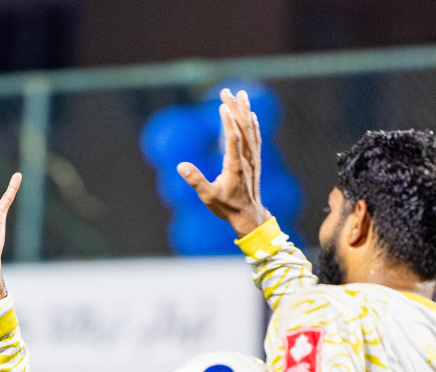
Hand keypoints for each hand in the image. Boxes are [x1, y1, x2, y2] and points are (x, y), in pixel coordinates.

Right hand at [177, 88, 268, 236]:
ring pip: (250, 129)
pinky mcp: (254, 160)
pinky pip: (255, 137)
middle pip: (242, 128)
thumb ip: (196, 180)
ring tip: (241, 94)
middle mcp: (246, 159)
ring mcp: (252, 158)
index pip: (233, 139)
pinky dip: (253, 123)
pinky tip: (251, 114)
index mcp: (235, 167)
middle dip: (234, 108)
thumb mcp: (208, 196)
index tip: (222, 106)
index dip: (228, 122)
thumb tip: (181, 166)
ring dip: (245, 110)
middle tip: (225, 91)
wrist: (249, 216)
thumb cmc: (227, 207)